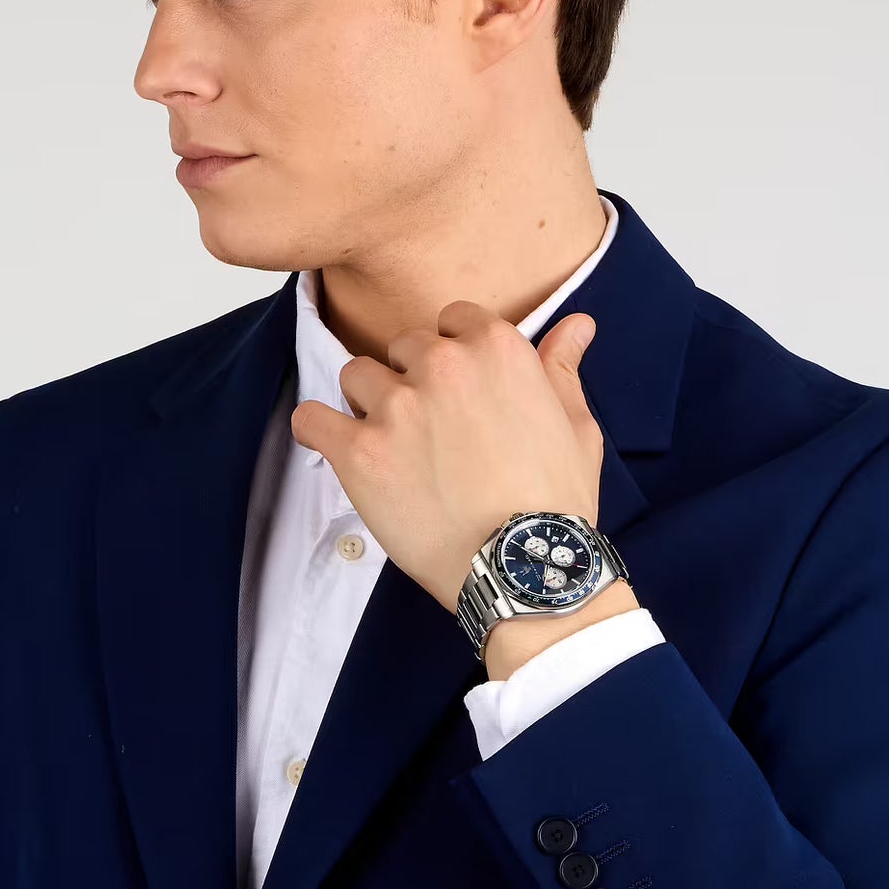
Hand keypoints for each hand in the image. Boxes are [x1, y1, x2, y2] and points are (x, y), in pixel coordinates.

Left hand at [289, 301, 605, 613]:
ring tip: (390, 446)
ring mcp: (396, 406)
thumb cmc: (557, 501)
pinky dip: (318, 430)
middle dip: (411, 380)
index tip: (458, 390)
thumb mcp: (575, 426)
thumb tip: (577, 323)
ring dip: (367, 403)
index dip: (452, 354)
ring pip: (355, 375)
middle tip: (429, 430)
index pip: (451, 319)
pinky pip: (311, 418)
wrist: (525, 569)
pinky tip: (336, 448)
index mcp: (495, 347)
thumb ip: (561, 367)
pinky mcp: (358, 450)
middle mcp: (441, 364)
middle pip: (402, 347)